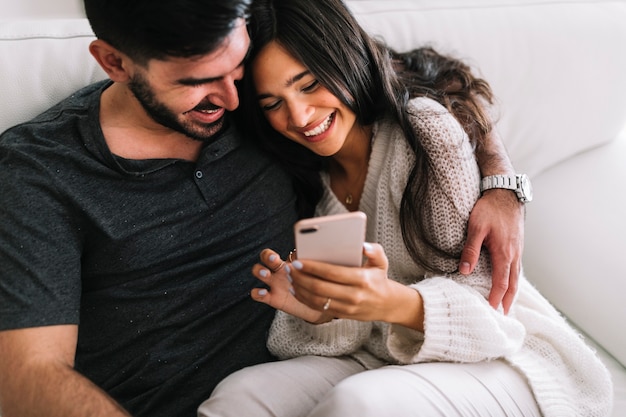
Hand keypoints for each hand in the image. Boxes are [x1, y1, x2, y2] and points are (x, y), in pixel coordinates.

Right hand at [251, 249, 329, 323]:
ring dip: (259, 270)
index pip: (285, 251)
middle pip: (266, 256)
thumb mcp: (317, 273)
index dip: (288, 252)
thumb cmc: (317, 285)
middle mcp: (280, 270)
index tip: (294, 256)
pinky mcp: (272, 298)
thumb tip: (319, 251)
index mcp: (290, 262)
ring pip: (258, 271)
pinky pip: (258, 294)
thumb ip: (316, 263)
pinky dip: (257, 292)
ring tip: (266, 274)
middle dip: (267, 255)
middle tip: (274, 259)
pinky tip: (263, 292)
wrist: (317, 305)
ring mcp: (274, 283)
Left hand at [287, 243, 423, 330]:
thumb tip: (363, 245)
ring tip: (290, 277)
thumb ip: (374, 250)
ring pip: (316, 299)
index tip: (298, 261)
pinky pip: (317, 308)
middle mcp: (353, 295)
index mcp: (361, 279)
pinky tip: (296, 289)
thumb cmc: (379, 278)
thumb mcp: (381, 262)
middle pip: (320, 287)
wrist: (387, 304)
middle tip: (290, 268)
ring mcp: (346, 307)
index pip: (332, 273)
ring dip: (300, 288)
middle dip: (301, 277)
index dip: (312, 267)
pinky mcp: (341, 314)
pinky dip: (304, 299)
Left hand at [460, 189, 523, 313]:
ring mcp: (518, 249)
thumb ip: (470, 250)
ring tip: (507, 304)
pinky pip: (517, 267)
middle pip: (513, 283)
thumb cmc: (490, 208)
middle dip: (508, 300)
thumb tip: (464, 271)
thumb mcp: (476, 227)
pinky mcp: (517, 244)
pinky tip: (509, 281)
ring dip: (512, 291)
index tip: (492, 311)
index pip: (501, 282)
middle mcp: (514, 254)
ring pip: (517, 276)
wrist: (505, 191)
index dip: (496, 298)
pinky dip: (514, 279)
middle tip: (503, 316)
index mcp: (504, 253)